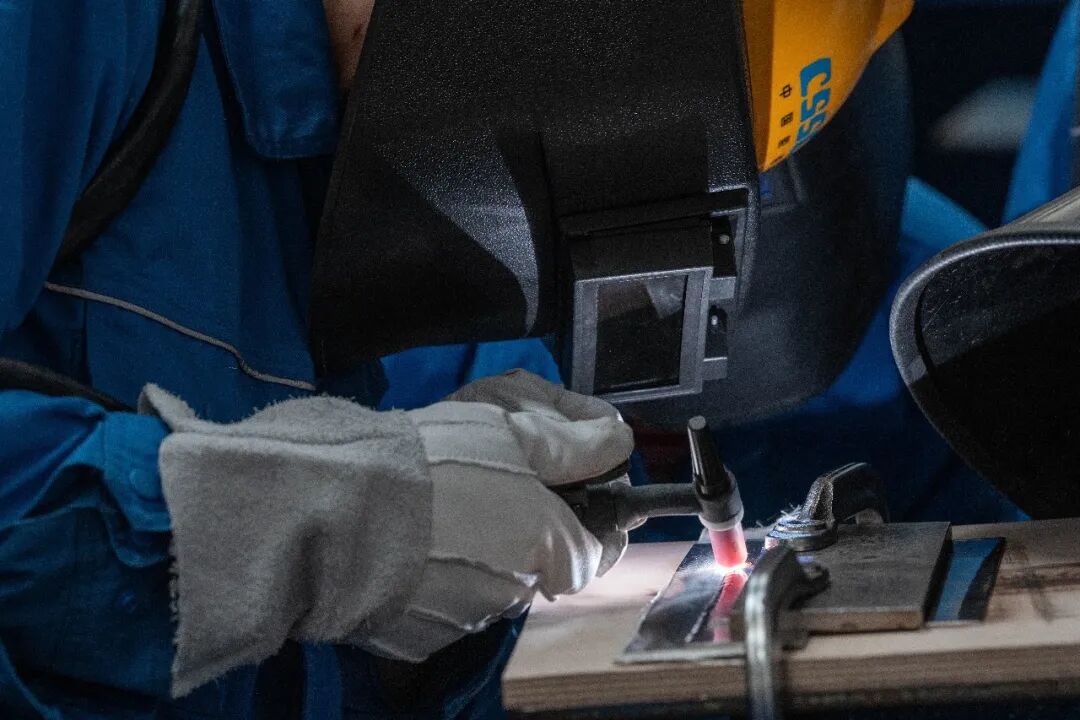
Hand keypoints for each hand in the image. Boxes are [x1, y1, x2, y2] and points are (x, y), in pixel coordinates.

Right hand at [358, 370, 633, 661]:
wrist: (338, 507)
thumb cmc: (431, 464)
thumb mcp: (512, 431)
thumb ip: (573, 443)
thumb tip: (615, 443)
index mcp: (547, 548)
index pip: (596, 553)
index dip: (593, 522)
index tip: (581, 496)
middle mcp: (514, 593)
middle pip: (539, 564)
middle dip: (527, 528)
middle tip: (494, 482)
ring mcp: (464, 618)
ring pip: (490, 581)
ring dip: (481, 548)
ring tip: (442, 502)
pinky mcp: (419, 633)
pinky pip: (443, 599)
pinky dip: (438, 571)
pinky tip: (413, 534)